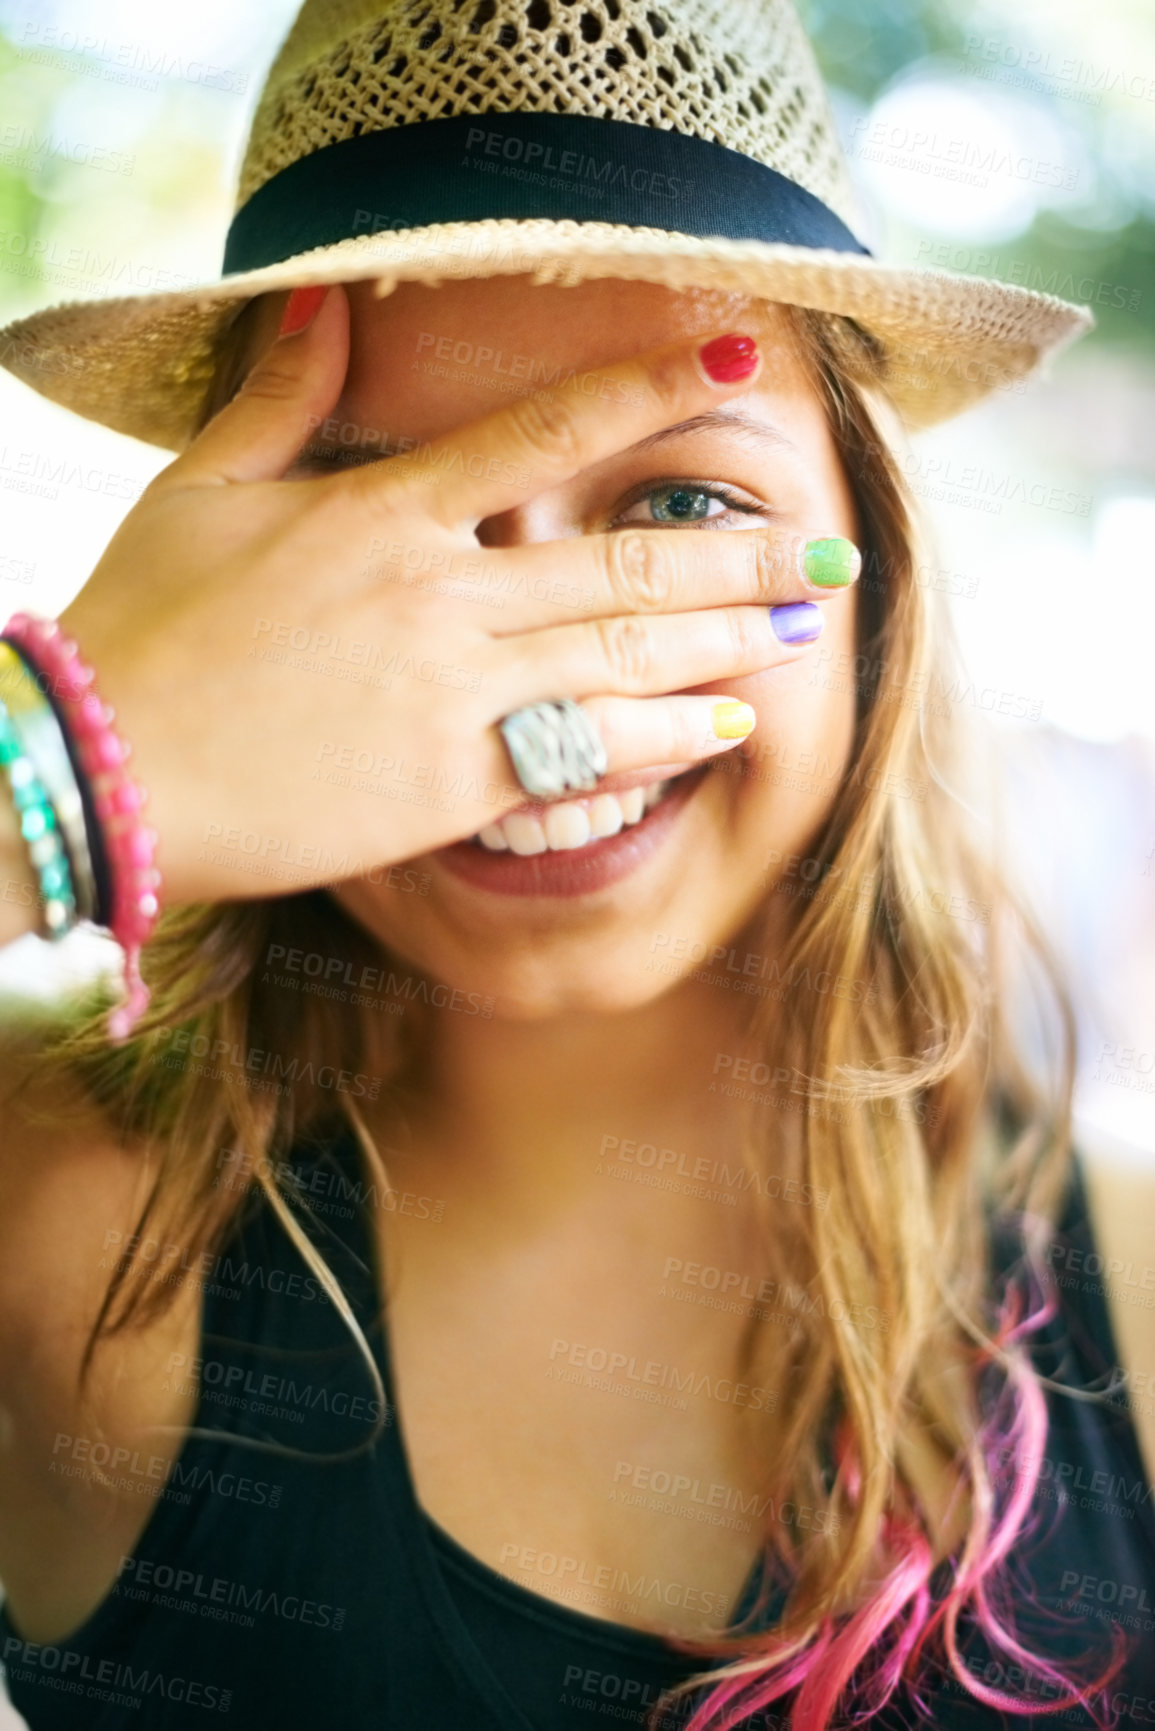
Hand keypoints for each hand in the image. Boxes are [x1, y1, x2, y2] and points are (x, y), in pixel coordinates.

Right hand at [58, 286, 856, 904]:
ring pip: (627, 657)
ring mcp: (456, 694)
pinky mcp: (453, 785)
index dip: (651, 388)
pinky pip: (589, 754)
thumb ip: (280, 399)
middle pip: (624, 561)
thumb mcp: (198, 491)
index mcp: (384, 511)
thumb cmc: (141, 630)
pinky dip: (667, 736)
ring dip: (730, 637)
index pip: (544, 430)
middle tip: (827, 541)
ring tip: (807, 619)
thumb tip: (323, 302)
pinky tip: (731, 723)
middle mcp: (442, 596)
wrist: (109, 773)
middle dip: (740, 549)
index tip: (741, 368)